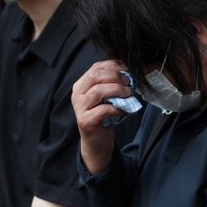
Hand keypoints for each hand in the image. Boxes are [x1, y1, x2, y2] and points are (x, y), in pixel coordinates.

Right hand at [71, 60, 132, 174]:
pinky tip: (122, 110)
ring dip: (117, 90)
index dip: (112, 66)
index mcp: (81, 85)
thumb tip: (127, 73)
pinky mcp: (85, 121)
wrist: (96, 141)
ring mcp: (80, 108)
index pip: (95, 68)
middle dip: (115, 77)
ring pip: (98, 91)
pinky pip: (103, 110)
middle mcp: (77, 94)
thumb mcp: (106, 96)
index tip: (126, 69)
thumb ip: (111, 84)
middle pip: (95, 76)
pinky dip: (116, 108)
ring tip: (128, 94)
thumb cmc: (103, 116)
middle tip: (129, 83)